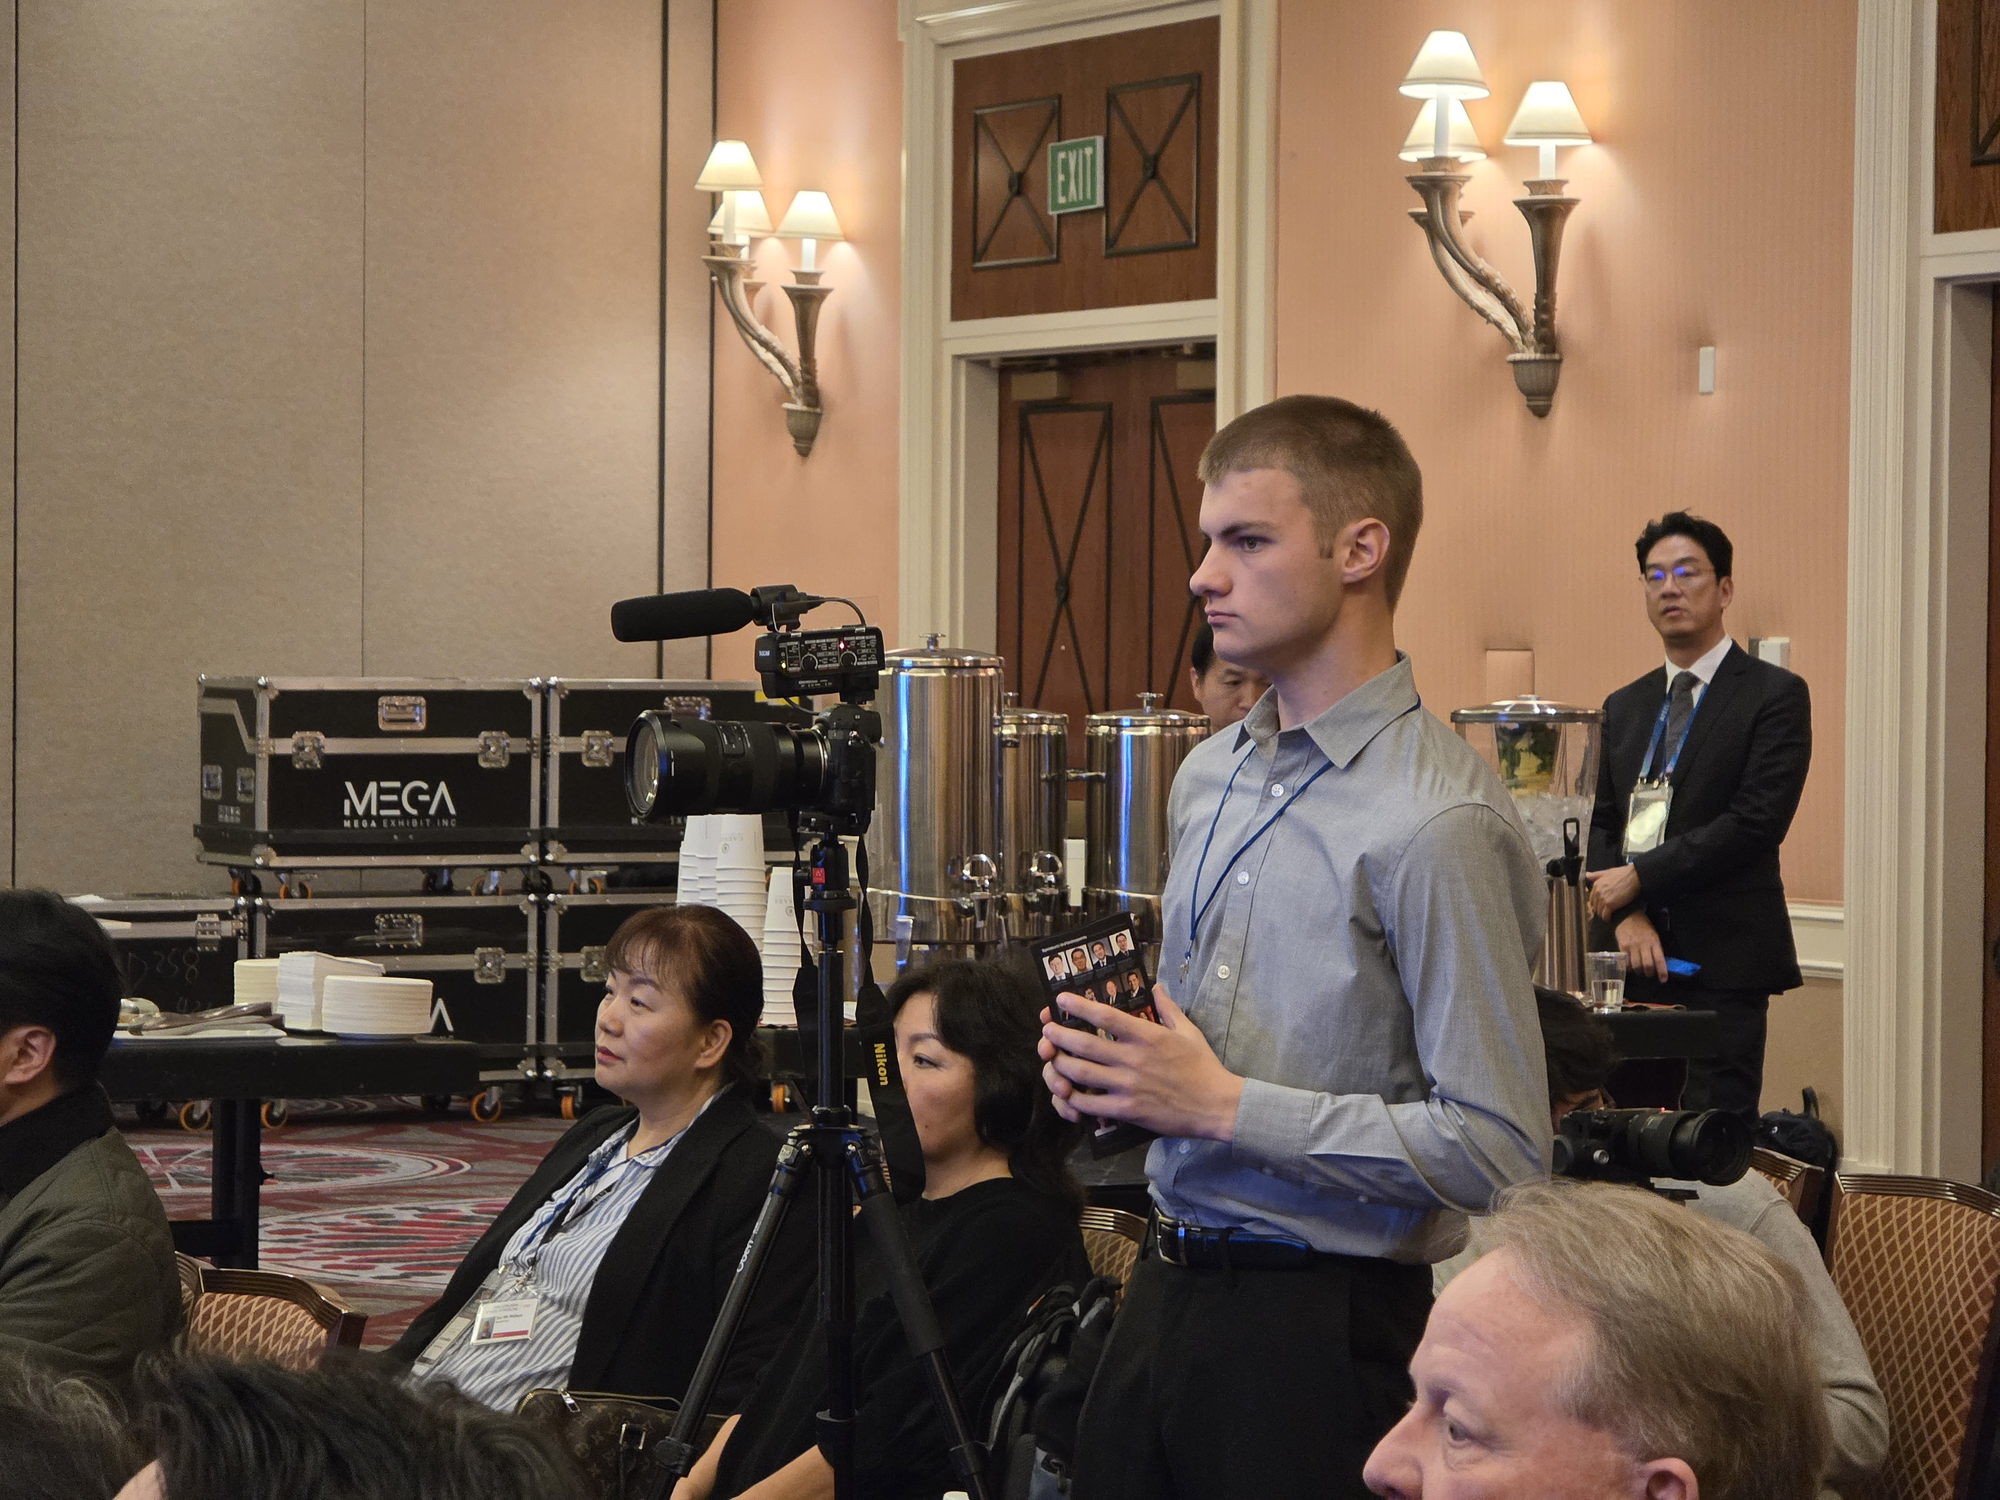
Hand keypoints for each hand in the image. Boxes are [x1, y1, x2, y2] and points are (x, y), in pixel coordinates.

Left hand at [1038, 988, 1243, 1141]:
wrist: (1216, 1105)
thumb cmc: (1203, 1067)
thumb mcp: (1188, 1031)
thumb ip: (1168, 1008)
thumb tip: (1155, 987)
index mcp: (1147, 1036)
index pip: (1105, 1016)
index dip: (1079, 1006)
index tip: (1061, 1000)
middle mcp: (1133, 1059)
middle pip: (1084, 1045)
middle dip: (1058, 1036)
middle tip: (1047, 1030)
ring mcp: (1128, 1086)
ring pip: (1081, 1074)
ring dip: (1059, 1064)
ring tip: (1050, 1057)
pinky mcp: (1127, 1111)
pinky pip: (1090, 1105)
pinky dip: (1073, 1099)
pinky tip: (1065, 1092)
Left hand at [1585, 863, 1640, 920]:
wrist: (1635, 877)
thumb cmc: (1624, 874)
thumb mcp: (1608, 872)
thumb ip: (1596, 875)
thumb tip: (1587, 875)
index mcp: (1596, 885)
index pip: (1592, 899)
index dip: (1596, 904)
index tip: (1601, 907)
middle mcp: (1598, 892)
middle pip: (1595, 906)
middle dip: (1600, 910)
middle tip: (1605, 913)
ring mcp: (1603, 899)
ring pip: (1599, 912)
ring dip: (1603, 915)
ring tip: (1608, 916)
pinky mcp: (1610, 905)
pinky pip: (1605, 915)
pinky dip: (1607, 918)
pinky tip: (1610, 919)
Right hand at [1616, 910, 1667, 982]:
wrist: (1628, 916)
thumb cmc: (1644, 927)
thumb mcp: (1654, 935)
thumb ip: (1656, 949)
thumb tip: (1658, 965)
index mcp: (1654, 942)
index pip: (1659, 959)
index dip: (1662, 971)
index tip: (1663, 980)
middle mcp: (1644, 945)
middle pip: (1647, 965)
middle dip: (1648, 973)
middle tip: (1648, 974)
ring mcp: (1632, 946)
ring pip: (1636, 965)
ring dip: (1638, 971)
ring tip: (1639, 970)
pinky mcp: (1622, 946)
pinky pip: (1625, 962)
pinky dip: (1628, 968)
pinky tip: (1629, 967)